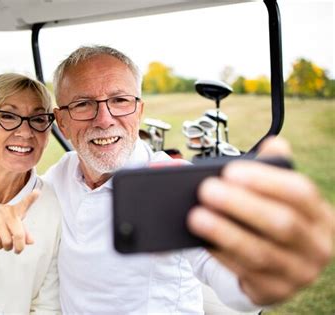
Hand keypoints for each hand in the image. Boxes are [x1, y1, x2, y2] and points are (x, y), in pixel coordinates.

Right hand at [0, 190, 39, 256]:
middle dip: (19, 247)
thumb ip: (23, 233)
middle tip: (17, 250)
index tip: (38, 192)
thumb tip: (31, 241)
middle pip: (19, 235)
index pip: (24, 204)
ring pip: (6, 240)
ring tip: (4, 246)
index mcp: (14, 210)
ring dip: (6, 247)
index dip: (31, 198)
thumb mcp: (12, 225)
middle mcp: (5, 210)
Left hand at [188, 136, 333, 304]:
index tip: (230, 171)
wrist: (275, 268)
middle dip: (240, 205)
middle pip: (281, 223)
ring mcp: (298, 273)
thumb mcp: (277, 197)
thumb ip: (273, 169)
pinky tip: (202, 242)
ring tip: (196, 216)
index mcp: (320, 216)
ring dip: (224, 233)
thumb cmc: (271, 222)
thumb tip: (275, 144)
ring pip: (260, 252)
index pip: (300, 193)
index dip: (265, 180)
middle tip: (206, 190)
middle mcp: (317, 246)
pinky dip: (221, 255)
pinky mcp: (274, 291)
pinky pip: (245, 273)